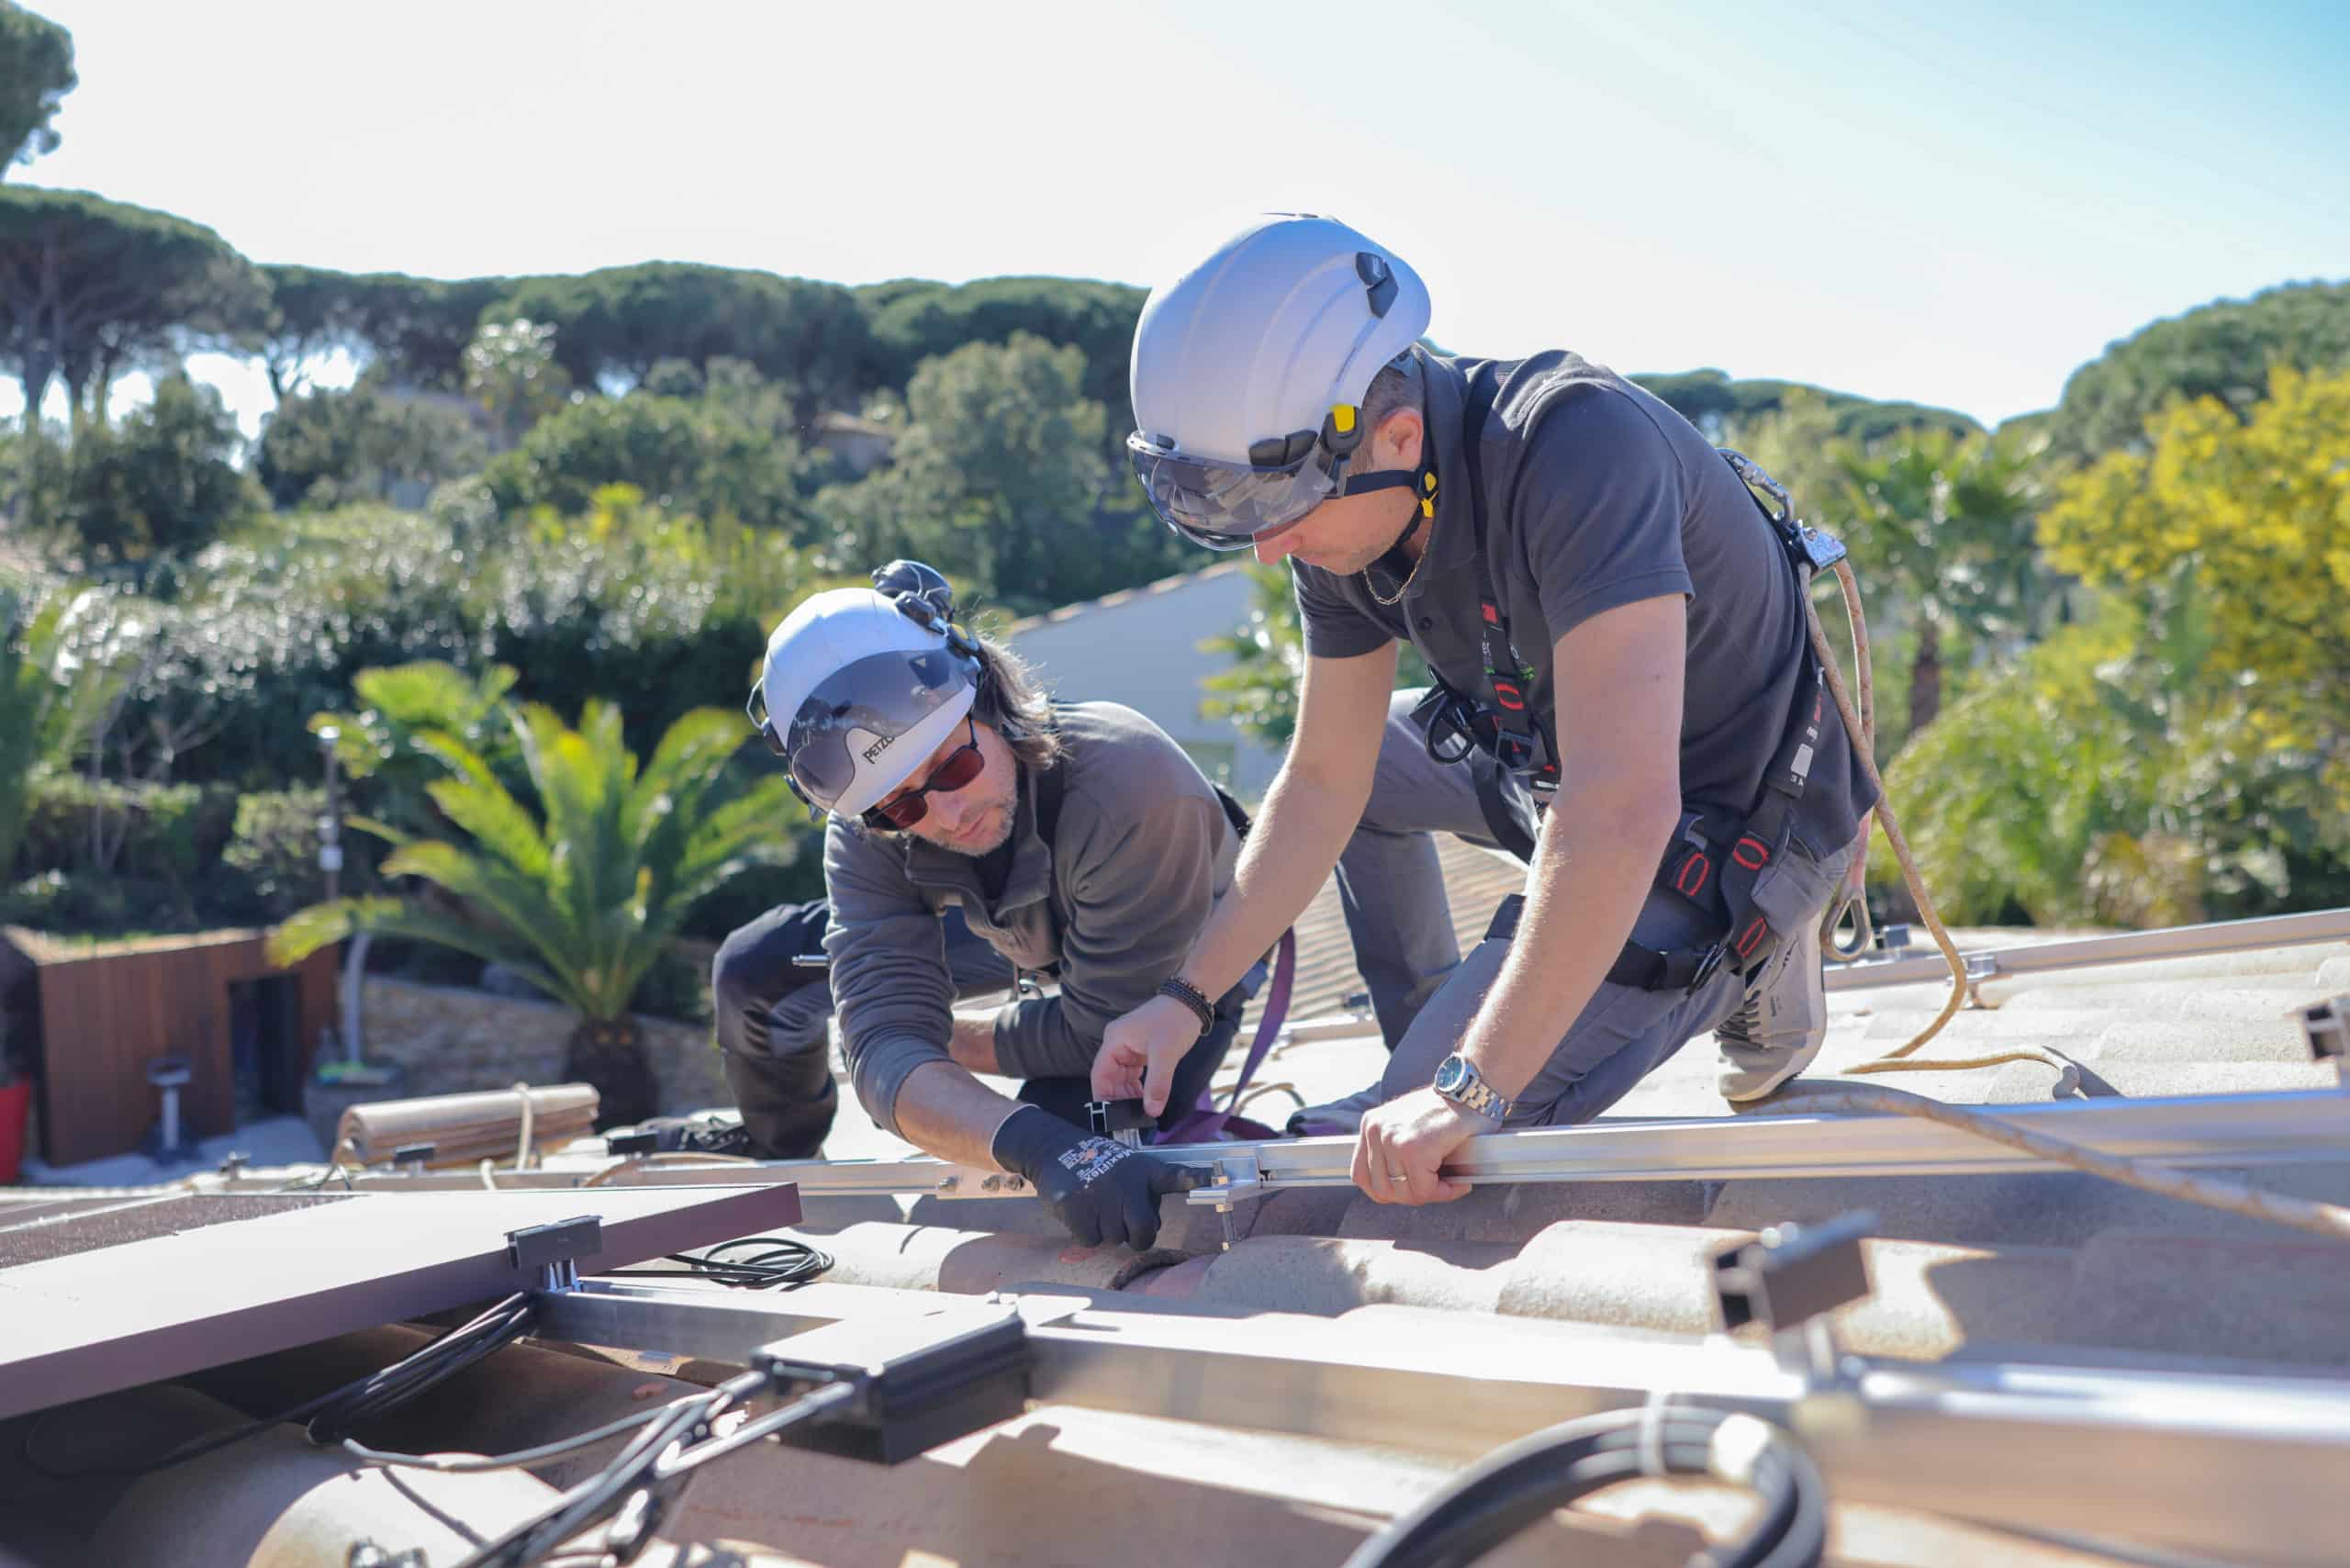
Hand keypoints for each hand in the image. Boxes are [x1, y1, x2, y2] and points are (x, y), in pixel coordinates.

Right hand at [990, 1104, 1192, 1249]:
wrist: (1054, 1150)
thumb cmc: (1098, 1168)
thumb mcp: (1127, 1170)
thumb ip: (1143, 1196)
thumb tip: (1149, 1229)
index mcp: (1144, 1171)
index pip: (1175, 1177)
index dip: (1196, 1178)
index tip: (1215, 1179)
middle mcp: (1126, 1182)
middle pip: (1144, 1231)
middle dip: (1137, 1237)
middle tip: (1125, 1226)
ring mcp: (1100, 1195)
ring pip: (1114, 1238)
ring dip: (1107, 1231)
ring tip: (1096, 1207)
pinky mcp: (1076, 1207)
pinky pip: (1091, 1240)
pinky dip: (1085, 1233)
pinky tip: (1080, 1212)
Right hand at [1092, 994, 1202, 1115]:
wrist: (1190, 1002)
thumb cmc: (1174, 1020)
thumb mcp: (1166, 1054)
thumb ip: (1157, 1084)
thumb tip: (1152, 1110)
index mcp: (1114, 1041)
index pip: (1100, 1075)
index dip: (1103, 1098)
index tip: (1111, 1117)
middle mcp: (1117, 1044)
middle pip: (1109, 1079)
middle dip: (1119, 1099)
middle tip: (1130, 1119)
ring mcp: (1128, 1047)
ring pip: (1121, 1079)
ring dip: (1129, 1095)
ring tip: (1140, 1111)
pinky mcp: (1139, 1051)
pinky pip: (1133, 1075)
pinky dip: (1138, 1088)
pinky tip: (1147, 1099)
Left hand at [1352, 1087, 1478, 1205]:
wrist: (1471, 1090)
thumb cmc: (1448, 1109)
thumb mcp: (1408, 1125)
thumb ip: (1393, 1152)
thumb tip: (1397, 1192)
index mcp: (1371, 1125)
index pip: (1362, 1176)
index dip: (1389, 1191)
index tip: (1411, 1190)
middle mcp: (1375, 1130)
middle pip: (1382, 1189)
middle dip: (1412, 1196)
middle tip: (1435, 1189)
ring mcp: (1392, 1139)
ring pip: (1404, 1193)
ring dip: (1430, 1195)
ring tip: (1448, 1185)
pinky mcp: (1414, 1148)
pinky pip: (1424, 1189)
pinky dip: (1443, 1192)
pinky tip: (1457, 1183)